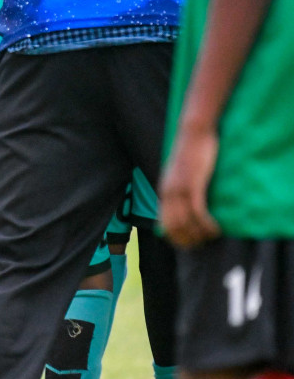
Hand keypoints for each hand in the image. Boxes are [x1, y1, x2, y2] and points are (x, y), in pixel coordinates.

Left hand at [160, 125, 222, 247]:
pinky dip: (206, 224)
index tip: (188, 245)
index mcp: (163, 191)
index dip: (175, 239)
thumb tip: (185, 202)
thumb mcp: (180, 173)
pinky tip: (216, 229)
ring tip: (212, 237)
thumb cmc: (190, 151)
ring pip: (186, 222)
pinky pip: (198, 212)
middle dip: (188, 240)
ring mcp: (179, 189)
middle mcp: (167, 193)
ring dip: (200, 235)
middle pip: (174, 227)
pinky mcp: (192, 185)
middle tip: (203, 245)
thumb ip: (179, 187)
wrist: (192, 133)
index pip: (163, 224)